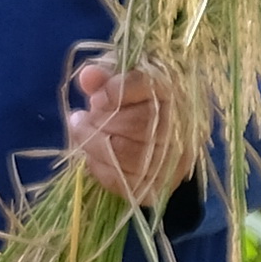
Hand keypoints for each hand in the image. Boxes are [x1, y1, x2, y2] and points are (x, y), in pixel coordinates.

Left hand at [66, 58, 191, 205]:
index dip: (114, 92)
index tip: (97, 98)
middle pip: (133, 123)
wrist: (167, 145)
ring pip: (123, 153)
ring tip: (81, 131)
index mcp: (176, 91)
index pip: (147, 86)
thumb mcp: (124, 87)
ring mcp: (174, 160)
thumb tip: (87, 76)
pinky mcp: (160, 186)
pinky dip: (98, 166)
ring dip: (91, 143)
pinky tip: (92, 155)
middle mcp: (181, 126)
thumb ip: (106, 80)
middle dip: (96, 122)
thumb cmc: (140, 107)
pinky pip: (120, 179)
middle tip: (79, 119)